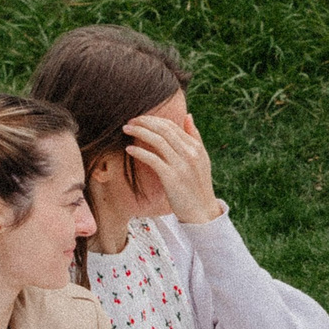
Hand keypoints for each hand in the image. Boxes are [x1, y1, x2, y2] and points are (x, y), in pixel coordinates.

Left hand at [125, 111, 223, 225]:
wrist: (202, 212)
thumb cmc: (198, 186)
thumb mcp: (201, 159)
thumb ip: (194, 137)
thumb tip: (188, 116)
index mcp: (196, 147)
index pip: (172, 126)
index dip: (153, 120)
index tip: (140, 119)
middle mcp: (190, 154)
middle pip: (164, 130)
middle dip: (144, 122)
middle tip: (130, 122)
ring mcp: (181, 165)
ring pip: (157, 141)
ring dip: (139, 132)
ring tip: (126, 130)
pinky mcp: (172, 178)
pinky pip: (152, 159)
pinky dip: (139, 152)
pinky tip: (129, 149)